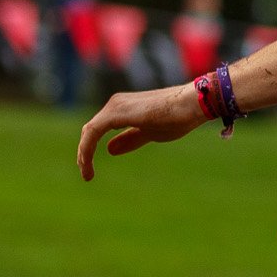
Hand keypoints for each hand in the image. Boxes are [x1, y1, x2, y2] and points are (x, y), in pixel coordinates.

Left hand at [77, 85, 209, 179]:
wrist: (191, 104)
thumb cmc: (177, 117)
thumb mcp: (151, 133)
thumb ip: (131, 139)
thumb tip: (110, 150)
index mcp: (123, 108)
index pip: (99, 129)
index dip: (91, 148)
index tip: (91, 169)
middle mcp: (116, 104)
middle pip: (91, 130)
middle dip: (85, 152)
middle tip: (86, 172)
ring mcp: (115, 106)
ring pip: (90, 131)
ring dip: (85, 152)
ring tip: (86, 173)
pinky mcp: (116, 112)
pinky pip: (93, 132)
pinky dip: (87, 148)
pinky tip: (88, 163)